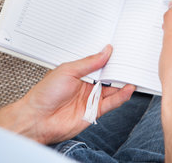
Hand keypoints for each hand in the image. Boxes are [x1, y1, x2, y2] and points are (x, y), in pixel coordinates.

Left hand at [0, 45, 134, 144]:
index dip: (109, 58)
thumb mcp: (67, 70)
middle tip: (130, 62)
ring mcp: (90, 98)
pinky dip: (120, 96)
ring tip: (132, 75)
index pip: (98, 63)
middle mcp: (86, 85)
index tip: (120, 52)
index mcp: (78, 72)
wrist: (38, 118)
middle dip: (118, 70)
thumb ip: (89, 63)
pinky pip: (111, 103)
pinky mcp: (94, 111)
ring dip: (122, 83)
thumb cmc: (44, 94)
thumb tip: (105, 52)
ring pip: (112, 89)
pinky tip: (127, 89)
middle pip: (107, 76)